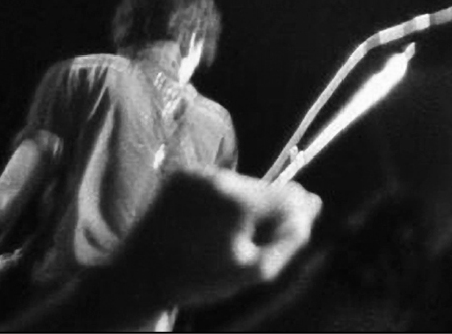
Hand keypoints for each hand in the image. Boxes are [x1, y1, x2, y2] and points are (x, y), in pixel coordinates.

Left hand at [117, 167, 322, 309]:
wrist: (136, 278)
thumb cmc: (197, 279)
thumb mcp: (252, 271)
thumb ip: (290, 238)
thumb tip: (315, 203)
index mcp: (238, 202)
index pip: (289, 196)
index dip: (291, 217)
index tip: (275, 239)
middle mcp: (220, 178)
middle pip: (265, 188)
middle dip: (264, 212)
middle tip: (244, 245)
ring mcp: (198, 173)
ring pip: (241, 185)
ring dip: (241, 205)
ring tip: (220, 238)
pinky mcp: (181, 174)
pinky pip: (217, 183)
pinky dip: (219, 200)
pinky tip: (205, 226)